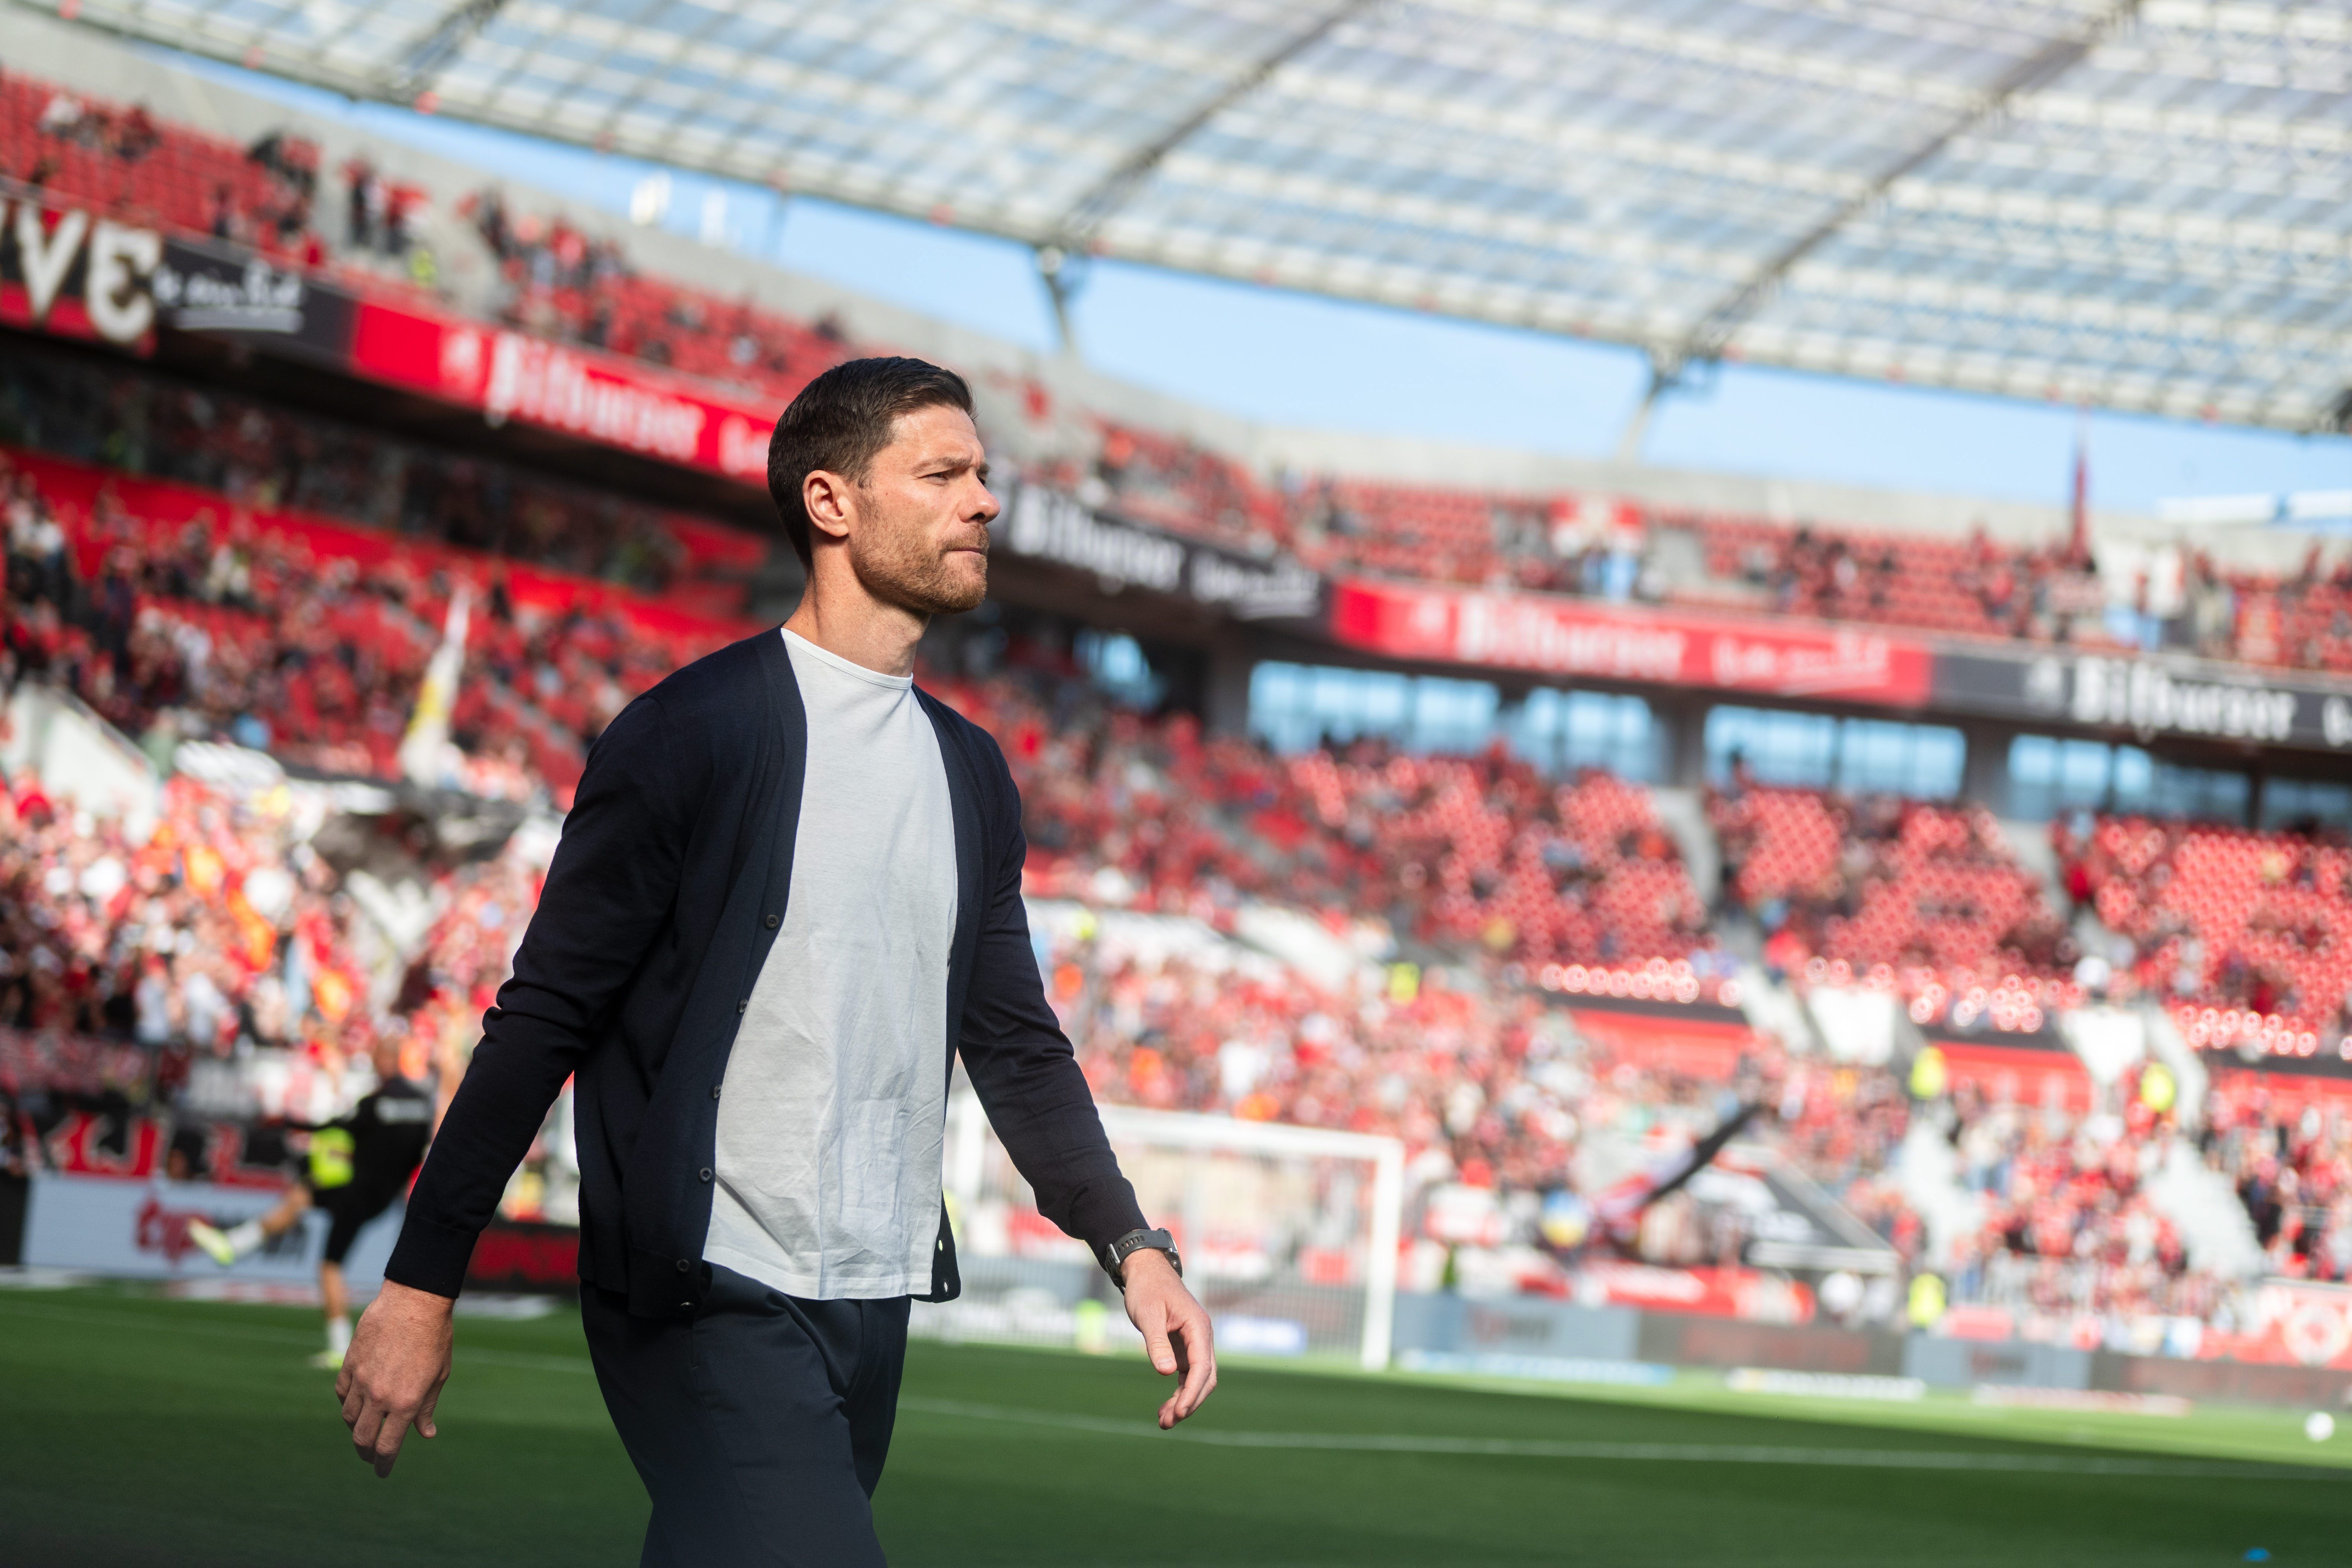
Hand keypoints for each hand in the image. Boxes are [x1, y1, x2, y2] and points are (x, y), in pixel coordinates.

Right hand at [336, 1280, 455, 1477]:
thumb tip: (425, 1434)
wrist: (414, 1301)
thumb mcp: (439, 1376)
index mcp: (405, 1403)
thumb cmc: (434, 1338)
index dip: (383, 1464)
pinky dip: (347, 1402)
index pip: (387, 1447)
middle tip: (371, 1457)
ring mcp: (361, 1380)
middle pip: (362, 1438)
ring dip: (356, 1428)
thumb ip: (427, 1408)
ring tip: (365, 1430)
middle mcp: (379, 1396)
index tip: (383, 1472)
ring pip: (348, 1417)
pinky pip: (341, 1392)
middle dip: (366, 1453)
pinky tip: (356, 1402)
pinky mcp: (349, 1363)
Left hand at [1119, 1248, 1215, 1428]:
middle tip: (1167, 1423)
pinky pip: (1187, 1375)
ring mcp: (1194, 1343)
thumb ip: (1157, 1343)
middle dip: (1189, 1402)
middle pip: (1205, 1378)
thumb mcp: (1148, 1315)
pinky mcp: (1184, 1348)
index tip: (1180, 1412)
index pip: (1202, 1367)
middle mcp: (1202, 1337)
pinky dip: (1178, 1392)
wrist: (1146, 1271)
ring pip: (1197, 1380)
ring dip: (1184, 1401)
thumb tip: (1167, 1373)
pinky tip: (1165, 1408)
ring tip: (1163, 1422)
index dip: (1192, 1392)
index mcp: (1198, 1327)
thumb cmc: (1147, 1289)